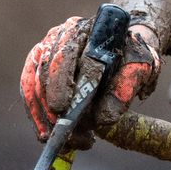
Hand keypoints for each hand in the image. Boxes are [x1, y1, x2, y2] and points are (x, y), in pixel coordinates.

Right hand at [20, 17, 160, 147]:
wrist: (124, 46)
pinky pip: (29, 90)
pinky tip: (45, 134)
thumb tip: (103, 120)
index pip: (73, 56)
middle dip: (53, 103)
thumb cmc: (132, 57)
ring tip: (62, 140)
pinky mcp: (37, 64)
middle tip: (62, 129)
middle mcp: (65, 35)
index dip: (65, 83)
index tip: (63, 108)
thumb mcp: (142, 67)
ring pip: (36, 82)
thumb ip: (126, 87)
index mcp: (92, 29)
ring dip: (44, 114)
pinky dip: (36, 114)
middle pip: (49, 69)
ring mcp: (48, 48)